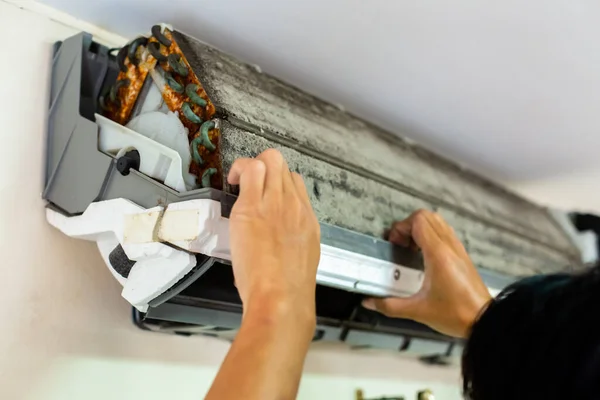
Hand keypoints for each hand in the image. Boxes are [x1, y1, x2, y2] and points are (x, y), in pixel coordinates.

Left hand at [227, 149, 320, 331]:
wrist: (282, 297)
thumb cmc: (288, 289)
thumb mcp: (301, 258)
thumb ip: (292, 239)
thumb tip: (279, 236)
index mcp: (307, 218)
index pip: (295, 182)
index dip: (278, 182)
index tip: (265, 192)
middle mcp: (294, 205)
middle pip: (283, 165)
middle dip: (264, 166)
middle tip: (250, 181)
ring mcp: (274, 203)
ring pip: (269, 160)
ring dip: (252, 165)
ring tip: (240, 179)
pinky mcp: (251, 208)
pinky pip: (249, 172)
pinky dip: (238, 170)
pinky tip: (232, 181)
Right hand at [362, 209, 490, 337]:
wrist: (485, 321)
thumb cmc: (457, 314)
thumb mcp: (418, 311)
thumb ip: (390, 306)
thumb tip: (371, 302)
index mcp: (438, 254)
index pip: (418, 221)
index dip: (401, 227)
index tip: (395, 244)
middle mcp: (450, 247)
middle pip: (427, 216)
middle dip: (409, 226)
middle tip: (401, 244)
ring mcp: (458, 249)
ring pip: (438, 222)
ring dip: (421, 229)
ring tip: (411, 249)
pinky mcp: (462, 256)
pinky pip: (445, 233)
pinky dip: (432, 236)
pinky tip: (424, 257)